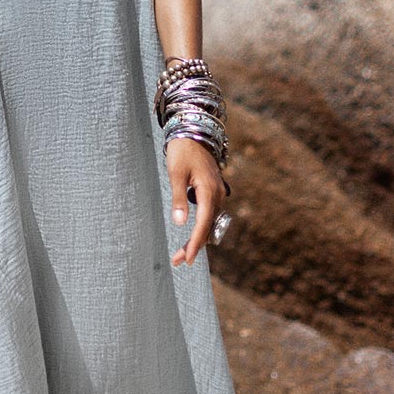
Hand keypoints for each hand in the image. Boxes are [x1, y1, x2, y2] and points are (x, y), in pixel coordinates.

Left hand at [166, 139, 227, 267]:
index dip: (194, 244)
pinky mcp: (213, 192)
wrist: (194, 131)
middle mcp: (217, 196)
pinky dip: (200, 228)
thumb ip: (178, 198)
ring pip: (209, 223)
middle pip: (207, 228)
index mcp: (209, 192)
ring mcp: (217, 194)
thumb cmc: (183, 151)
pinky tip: (191, 235)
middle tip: (177, 261)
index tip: (186, 259)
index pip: (203, 225)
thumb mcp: (176, 174)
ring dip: (197, 239)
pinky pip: (209, 216)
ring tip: (180, 253)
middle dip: (193, 246)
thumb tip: (180, 223)